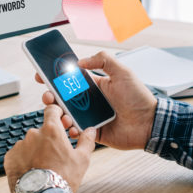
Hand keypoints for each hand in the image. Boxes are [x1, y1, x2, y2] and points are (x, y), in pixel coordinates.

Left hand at [4, 105, 96, 192]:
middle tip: (54, 156)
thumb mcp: (82, 159)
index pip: (51, 110)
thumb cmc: (63, 177)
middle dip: (47, 140)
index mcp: (52, 130)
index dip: (56, 113)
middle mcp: (33, 133)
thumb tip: (91, 131)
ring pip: (29, 144)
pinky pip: (18, 154)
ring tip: (42, 167)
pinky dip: (24, 160)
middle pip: (42, 131)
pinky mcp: (10, 157)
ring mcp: (20, 145)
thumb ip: (86, 141)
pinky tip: (32, 171)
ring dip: (35, 151)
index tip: (59, 120)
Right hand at [35, 51, 156, 150]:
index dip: (55, 77)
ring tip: (61, 114)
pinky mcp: (93, 132)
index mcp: (95, 86)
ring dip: (59, 114)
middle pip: (64, 98)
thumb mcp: (122, 72)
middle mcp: (90, 101)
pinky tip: (72, 127)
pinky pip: (77, 132)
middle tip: (48, 96)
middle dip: (51, 96)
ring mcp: (90, 117)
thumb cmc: (138, 97)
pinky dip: (70, 130)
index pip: (70, 79)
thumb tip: (81, 61)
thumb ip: (103, 60)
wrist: (149, 123)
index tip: (42, 75)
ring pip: (67, 115)